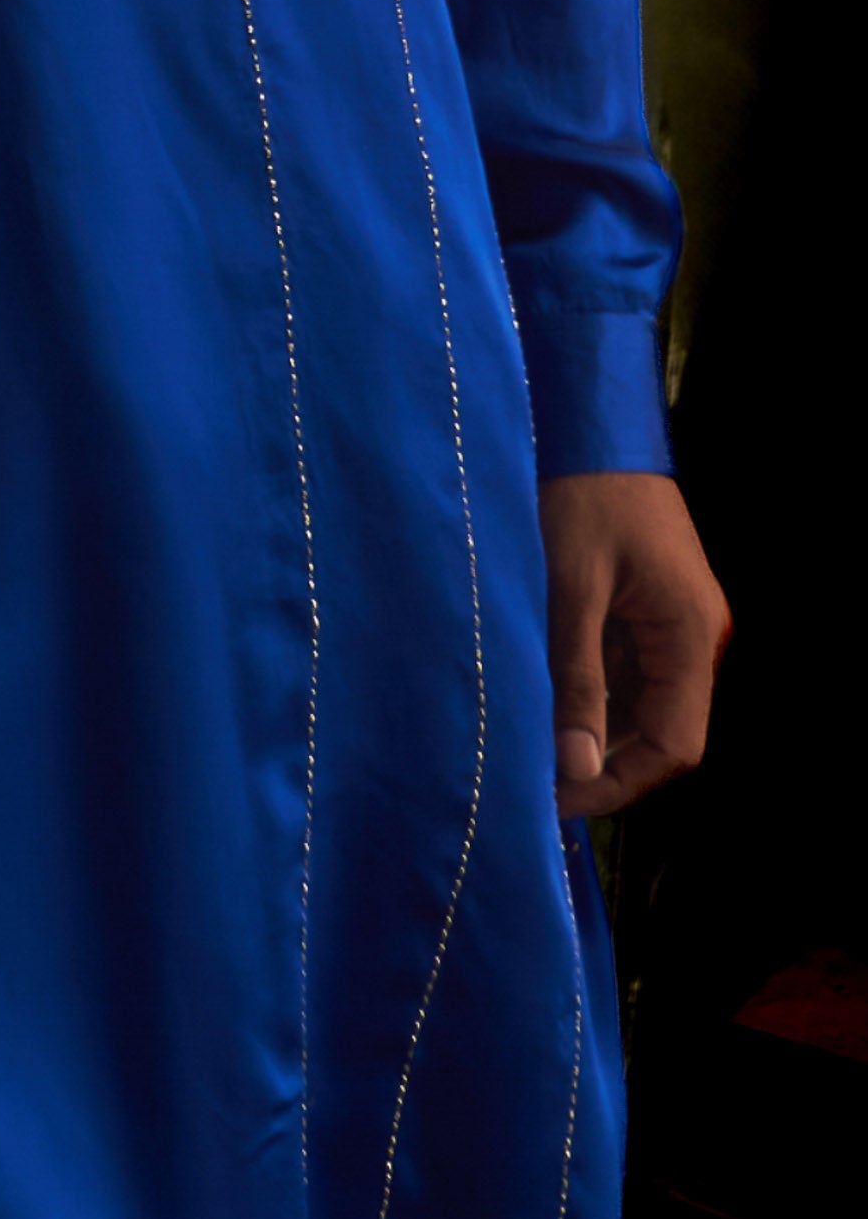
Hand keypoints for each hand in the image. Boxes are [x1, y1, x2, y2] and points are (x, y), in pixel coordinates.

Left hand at [535, 469, 729, 820]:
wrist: (587, 417)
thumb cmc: (580, 492)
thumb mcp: (570, 589)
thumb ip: (576, 679)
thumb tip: (576, 766)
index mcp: (692, 635)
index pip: (675, 746)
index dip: (617, 783)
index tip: (553, 801)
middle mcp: (695, 636)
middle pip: (659, 732)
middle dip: (599, 762)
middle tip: (527, 780)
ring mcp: (672, 623)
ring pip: (639, 705)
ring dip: (589, 729)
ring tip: (524, 746)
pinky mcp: (646, 608)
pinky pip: (623, 671)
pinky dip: (586, 693)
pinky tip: (537, 701)